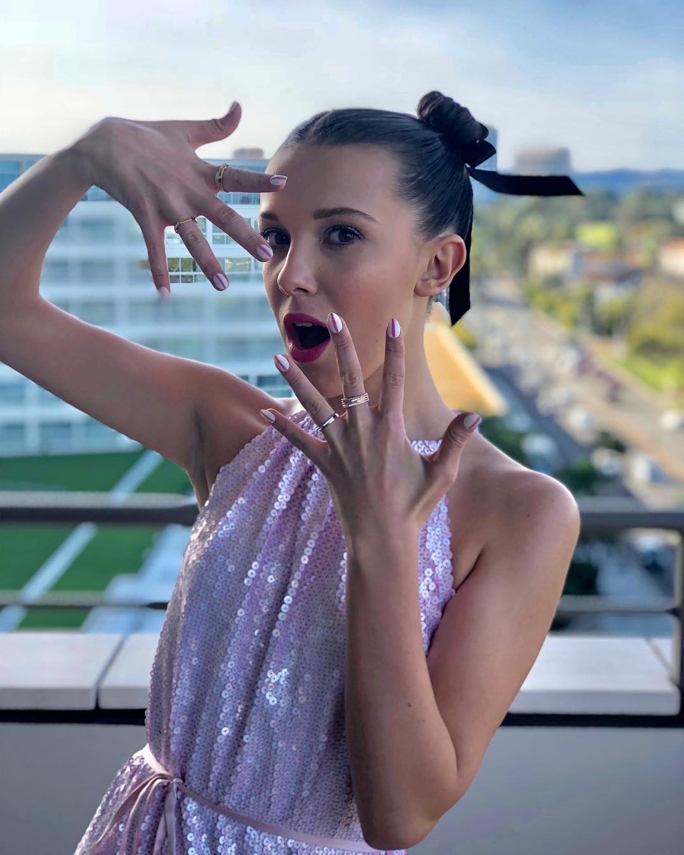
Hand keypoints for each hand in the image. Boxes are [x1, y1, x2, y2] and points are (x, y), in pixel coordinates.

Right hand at [70, 103, 286, 296]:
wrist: (105, 143)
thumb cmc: (148, 135)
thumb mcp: (185, 129)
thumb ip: (216, 126)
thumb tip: (240, 107)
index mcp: (201, 172)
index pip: (237, 177)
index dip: (259, 180)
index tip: (282, 184)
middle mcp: (188, 191)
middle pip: (222, 217)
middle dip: (245, 236)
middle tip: (266, 255)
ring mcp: (167, 206)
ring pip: (192, 239)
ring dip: (207, 263)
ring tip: (223, 285)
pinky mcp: (145, 216)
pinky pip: (154, 249)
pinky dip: (159, 271)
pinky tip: (165, 294)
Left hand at [260, 314, 481, 543]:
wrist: (383, 540)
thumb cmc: (415, 507)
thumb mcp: (442, 474)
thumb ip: (455, 441)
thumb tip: (475, 415)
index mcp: (392, 430)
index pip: (396, 381)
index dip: (395, 351)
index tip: (392, 324)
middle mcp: (363, 433)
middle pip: (351, 381)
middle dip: (343, 348)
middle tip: (333, 319)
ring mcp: (340, 448)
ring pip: (315, 405)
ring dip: (296, 379)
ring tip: (278, 356)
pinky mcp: (324, 464)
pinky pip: (299, 442)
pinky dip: (282, 427)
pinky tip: (264, 411)